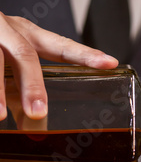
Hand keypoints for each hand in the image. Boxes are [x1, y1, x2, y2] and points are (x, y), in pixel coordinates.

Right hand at [0, 12, 117, 120]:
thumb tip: (36, 131)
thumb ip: (25, 95)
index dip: (86, 55)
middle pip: (25, 55)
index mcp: (29, 36)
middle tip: (38, 113)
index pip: (62, 46)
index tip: (110, 63)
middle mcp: (10, 30)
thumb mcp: (12, 66)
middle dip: (32, 84)